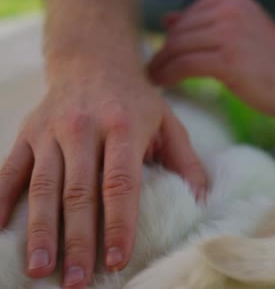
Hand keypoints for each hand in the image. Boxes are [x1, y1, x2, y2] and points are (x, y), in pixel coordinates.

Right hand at [0, 55, 206, 287]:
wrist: (93, 61)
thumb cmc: (137, 100)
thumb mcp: (169, 123)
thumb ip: (187, 161)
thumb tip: (202, 200)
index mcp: (123, 128)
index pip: (120, 184)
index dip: (119, 224)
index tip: (117, 260)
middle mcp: (83, 129)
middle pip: (78, 193)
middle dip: (77, 241)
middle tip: (77, 282)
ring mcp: (50, 131)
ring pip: (42, 187)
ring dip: (39, 232)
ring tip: (39, 269)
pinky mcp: (27, 133)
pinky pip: (10, 171)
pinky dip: (3, 200)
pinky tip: (2, 231)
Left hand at [147, 0, 274, 117]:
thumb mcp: (240, 30)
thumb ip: (206, 22)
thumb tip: (168, 19)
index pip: (188, 15)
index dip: (174, 37)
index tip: (164, 55)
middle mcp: (229, 9)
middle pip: (179, 31)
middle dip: (164, 51)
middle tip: (153, 69)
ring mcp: (228, 33)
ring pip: (178, 47)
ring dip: (161, 64)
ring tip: (154, 77)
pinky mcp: (227, 60)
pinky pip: (184, 65)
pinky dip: (168, 74)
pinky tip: (162, 83)